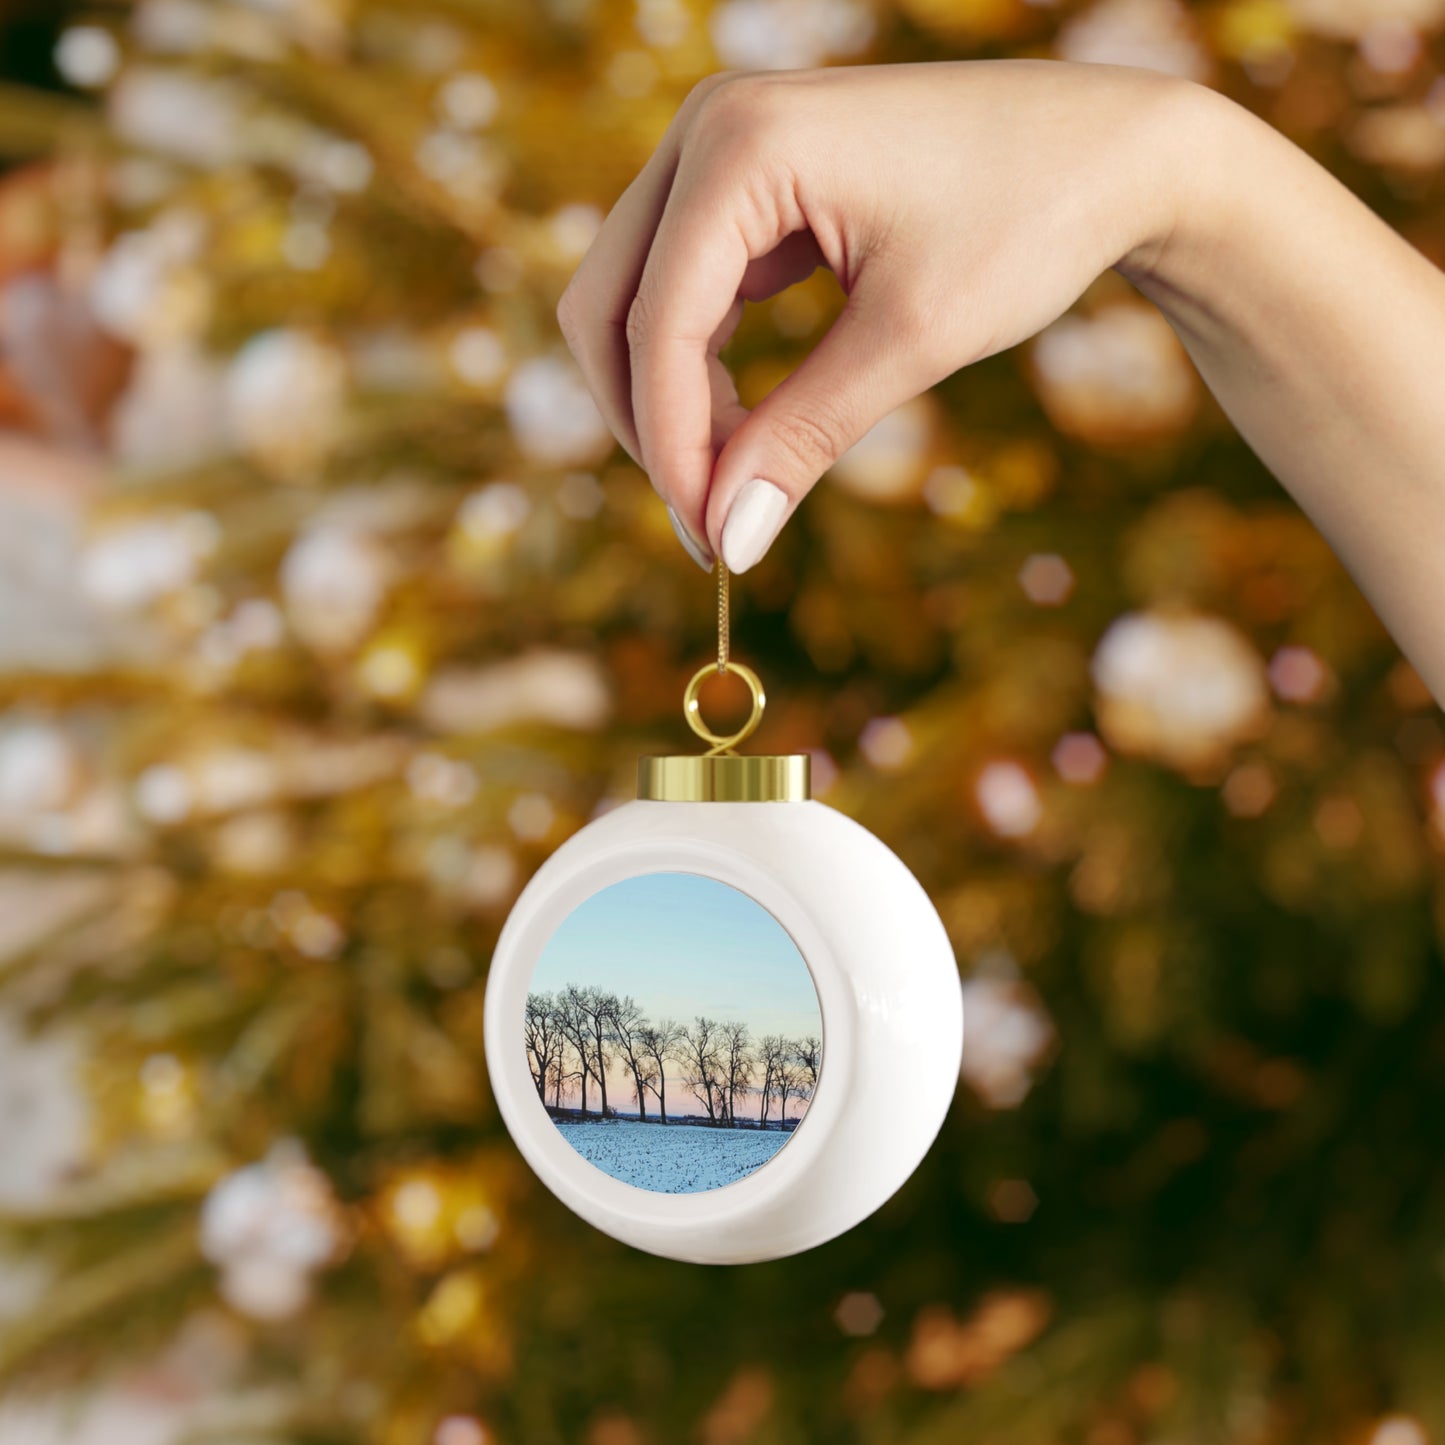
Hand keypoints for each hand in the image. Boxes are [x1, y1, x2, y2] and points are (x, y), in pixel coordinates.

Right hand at [556, 60, 1194, 571]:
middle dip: (647, 423)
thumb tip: (730, 540)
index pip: (656, 324)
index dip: (672, 447)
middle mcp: (710, 128)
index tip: (711, 542)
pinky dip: (701, 365)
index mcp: (742, 145)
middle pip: (607, 305)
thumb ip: (803, 438)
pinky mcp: (748, 181)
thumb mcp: (911, 341)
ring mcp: (723, 148)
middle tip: (709, 521)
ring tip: (738, 481)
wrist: (1112, 151)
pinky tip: (749, 426)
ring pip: (635, 300)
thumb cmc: (1029, 220)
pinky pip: (684, 287)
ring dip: (669, 399)